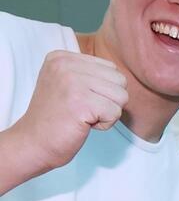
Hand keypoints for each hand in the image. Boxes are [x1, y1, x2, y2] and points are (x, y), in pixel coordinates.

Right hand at [10, 50, 126, 173]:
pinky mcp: (81, 102)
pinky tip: (83, 125)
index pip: (111, 68)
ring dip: (108, 113)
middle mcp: (65, 65)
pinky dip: (105, 124)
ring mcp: (72, 82)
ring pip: (121, 96)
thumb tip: (122, 78)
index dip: (103, 91)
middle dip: (109, 101)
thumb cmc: (57, 118)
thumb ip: (90, 74)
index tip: (79, 100)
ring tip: (83, 117)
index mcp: (62, 57)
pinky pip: (115, 112)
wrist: (34, 142)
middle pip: (120, 81)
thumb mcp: (68, 84)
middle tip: (84, 111)